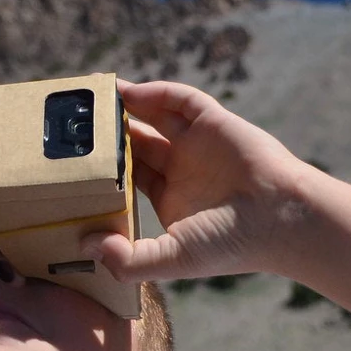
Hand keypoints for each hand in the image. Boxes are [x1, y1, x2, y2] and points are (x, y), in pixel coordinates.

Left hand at [80, 80, 317, 282]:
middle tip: (74, 124)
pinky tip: (128, 92)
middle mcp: (181, 169)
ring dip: (124, 108)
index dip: (100, 168)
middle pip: (134, 143)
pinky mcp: (214, 122)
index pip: (125, 177)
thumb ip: (128, 258)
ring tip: (93, 100)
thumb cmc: (231, 244)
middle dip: (107, 134)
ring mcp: (197, 144)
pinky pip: (181, 100)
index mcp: (169, 199)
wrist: (282, 219)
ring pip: (153, 117)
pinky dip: (155, 92)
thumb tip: (86, 245)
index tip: (68, 161)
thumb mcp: (172, 258)